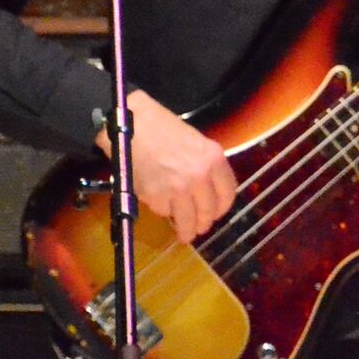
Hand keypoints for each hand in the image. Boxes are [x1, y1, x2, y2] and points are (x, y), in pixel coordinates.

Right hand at [96, 89, 235, 242]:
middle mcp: (200, 177)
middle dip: (204, 223)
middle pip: (209, 212)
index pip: (228, 194)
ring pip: (188, 221)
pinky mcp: (156, 197)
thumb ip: (206, 166)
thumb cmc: (162, 127)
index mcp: (214, 159)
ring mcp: (178, 189)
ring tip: (184, 234)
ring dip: (186, 230)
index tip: (216, 212)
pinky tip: (159, 202)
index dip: (222, 208)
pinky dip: (162, 210)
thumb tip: (208, 191)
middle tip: (199, 228)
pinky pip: (164, 212)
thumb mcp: (196, 141)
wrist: (131, 124)